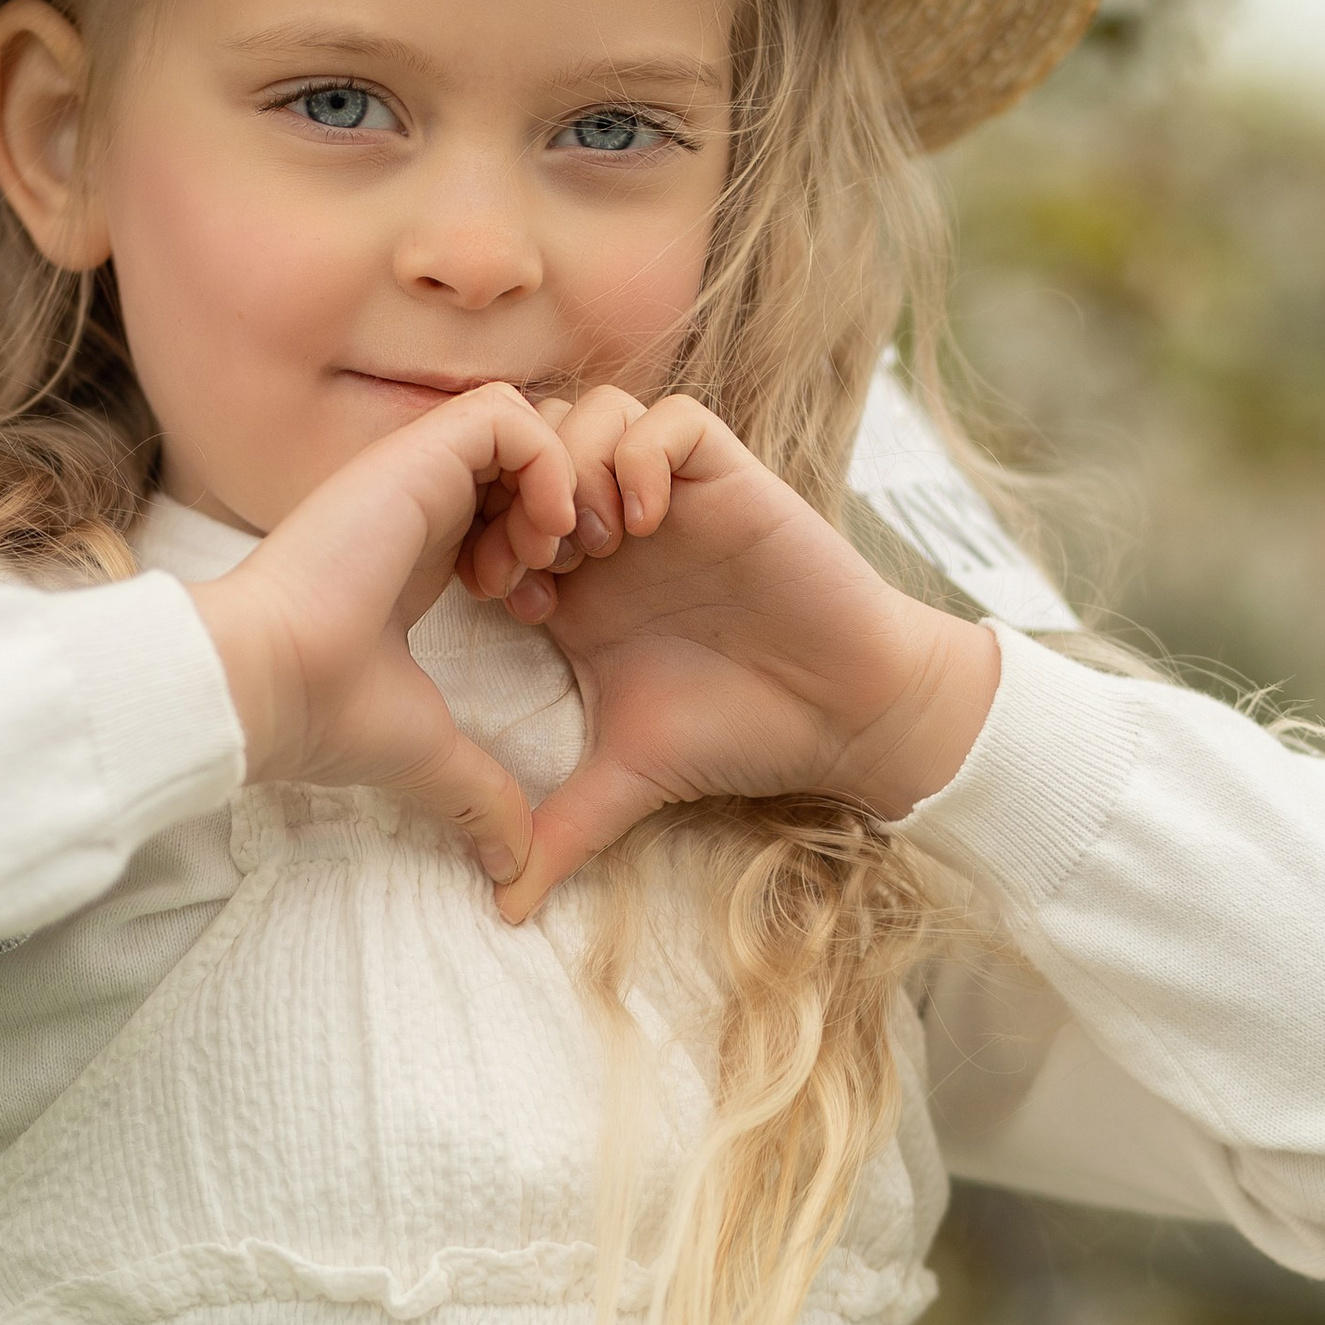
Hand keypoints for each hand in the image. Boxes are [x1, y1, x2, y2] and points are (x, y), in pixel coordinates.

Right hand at [188, 384, 575, 883]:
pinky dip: (545, 462)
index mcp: (418, 556)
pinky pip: (508, 415)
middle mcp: (418, 504)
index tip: (545, 614)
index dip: (544, 547)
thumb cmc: (328, 716)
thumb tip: (512, 871)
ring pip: (524, 424)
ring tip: (556, 554)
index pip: (503, 509)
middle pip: (522, 458)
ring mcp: (414, 472)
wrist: (268, 683)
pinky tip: (540, 532)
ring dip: (561, 484)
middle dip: (564, 509)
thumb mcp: (429, 755)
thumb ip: (479, 795)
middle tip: (569, 574)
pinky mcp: (413, 453)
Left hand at [458, 388, 999, 921]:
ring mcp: (672, 497)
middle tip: (534, 562)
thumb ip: (560, 830)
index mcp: (577, 583)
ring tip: (592, 543)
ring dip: (577, 466)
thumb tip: (501, 912)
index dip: (480, 539)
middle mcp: (616, 529)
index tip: (499, 601)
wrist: (844, 713)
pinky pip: (672, 418)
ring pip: (594, 412)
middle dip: (518, 491)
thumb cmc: (738, 734)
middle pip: (532, 443)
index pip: (496, 512)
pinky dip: (644, 454)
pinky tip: (646, 522)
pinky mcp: (729, 478)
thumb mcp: (627, 781)